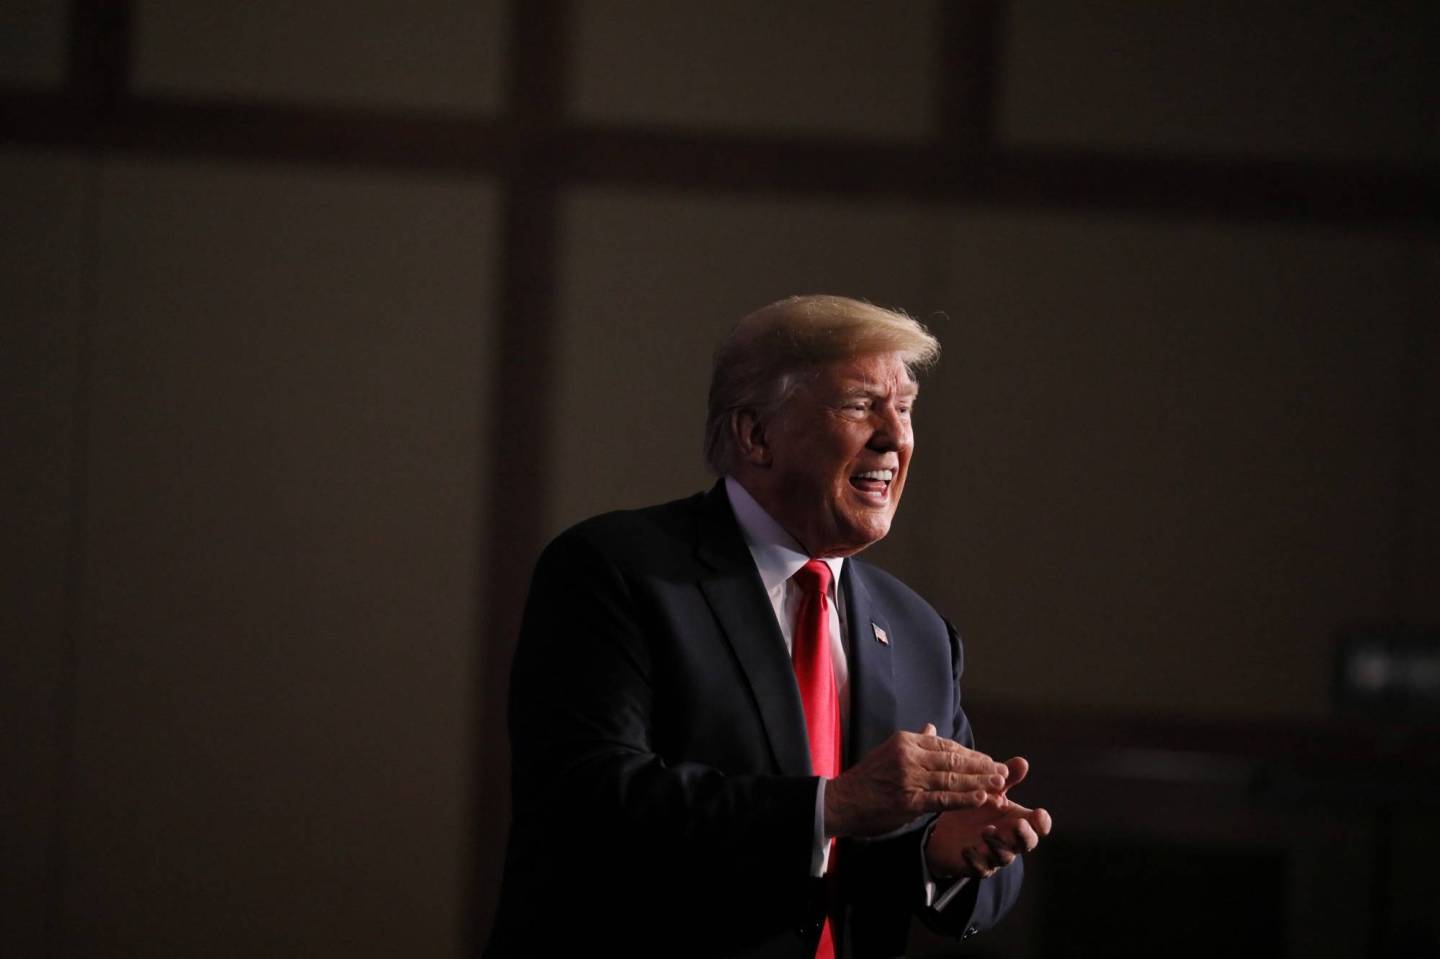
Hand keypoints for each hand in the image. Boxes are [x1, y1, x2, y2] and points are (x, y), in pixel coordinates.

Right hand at [825, 724, 1009, 837]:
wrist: (841, 801)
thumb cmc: (867, 779)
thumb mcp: (889, 752)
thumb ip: (915, 742)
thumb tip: (932, 727)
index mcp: (905, 741)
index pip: (945, 745)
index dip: (970, 753)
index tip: (988, 760)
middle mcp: (908, 756)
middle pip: (953, 759)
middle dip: (981, 765)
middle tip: (1002, 770)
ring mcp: (909, 778)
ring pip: (952, 778)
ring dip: (979, 781)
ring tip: (1000, 783)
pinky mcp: (909, 801)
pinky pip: (943, 799)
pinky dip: (964, 798)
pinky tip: (981, 798)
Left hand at [924, 756, 1051, 879]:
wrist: (946, 830)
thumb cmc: (976, 809)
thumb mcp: (989, 791)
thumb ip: (1006, 779)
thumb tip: (1022, 761)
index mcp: (1018, 820)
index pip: (1039, 826)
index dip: (1042, 822)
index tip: (1039, 813)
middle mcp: (1011, 840)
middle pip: (1027, 842)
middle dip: (1024, 834)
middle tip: (1018, 824)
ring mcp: (995, 854)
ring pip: (1004, 856)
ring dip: (998, 844)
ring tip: (986, 830)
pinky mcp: (977, 865)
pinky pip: (980, 867)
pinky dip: (975, 860)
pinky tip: (967, 849)